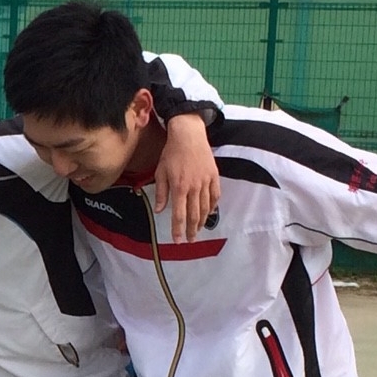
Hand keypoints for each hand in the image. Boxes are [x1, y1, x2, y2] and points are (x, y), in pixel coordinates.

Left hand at [155, 114, 220, 242]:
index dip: (178, 230)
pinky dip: (213, 206)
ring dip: (202, 221)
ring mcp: (206, 181)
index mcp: (179, 188)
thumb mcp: (160, 172)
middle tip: (190, 240)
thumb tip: (160, 211)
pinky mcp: (214, 175)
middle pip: (194, 215)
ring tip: (199, 230)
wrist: (188, 135)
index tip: (178, 241)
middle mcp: (194, 187)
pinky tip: (210, 213)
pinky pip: (215, 195)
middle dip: (192, 230)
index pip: (179, 215)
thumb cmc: (171, 153)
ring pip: (206, 207)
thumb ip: (161, 193)